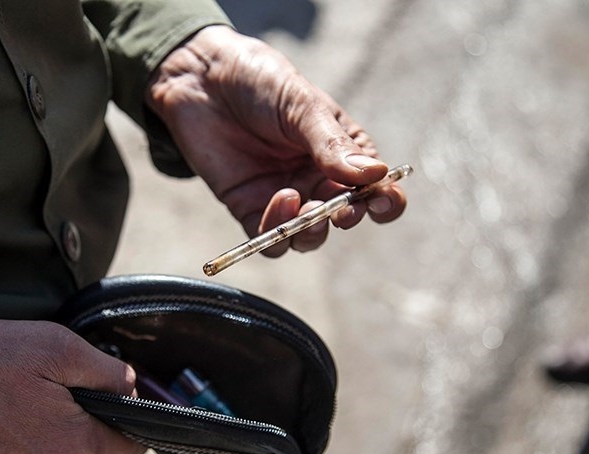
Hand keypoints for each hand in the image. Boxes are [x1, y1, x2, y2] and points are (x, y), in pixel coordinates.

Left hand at [147, 26, 405, 256]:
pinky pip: (269, 238)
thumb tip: (375, 176)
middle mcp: (317, 180)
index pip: (375, 188)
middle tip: (341, 209)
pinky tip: (278, 201)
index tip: (383, 201)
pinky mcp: (249, 209)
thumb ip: (333, 145)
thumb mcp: (302, 106)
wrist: (203, 80)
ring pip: (309, 237)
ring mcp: (284, 197)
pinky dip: (278, 232)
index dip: (386, 201)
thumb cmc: (261, 83)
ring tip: (303, 205)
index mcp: (342, 153)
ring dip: (313, 231)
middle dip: (348, 217)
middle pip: (345, 218)